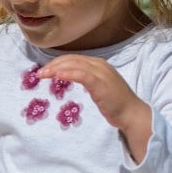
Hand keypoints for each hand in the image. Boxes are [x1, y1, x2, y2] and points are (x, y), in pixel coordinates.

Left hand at [37, 54, 151, 160]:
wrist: (131, 114)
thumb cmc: (114, 103)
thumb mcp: (97, 86)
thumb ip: (85, 79)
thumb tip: (67, 77)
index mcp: (98, 64)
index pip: (73, 58)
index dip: (57, 62)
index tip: (45, 70)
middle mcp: (99, 65)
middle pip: (71, 59)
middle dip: (53, 64)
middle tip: (40, 73)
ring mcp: (101, 73)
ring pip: (74, 65)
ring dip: (56, 68)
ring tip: (43, 74)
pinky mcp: (101, 83)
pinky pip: (82, 75)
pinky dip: (69, 73)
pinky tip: (58, 76)